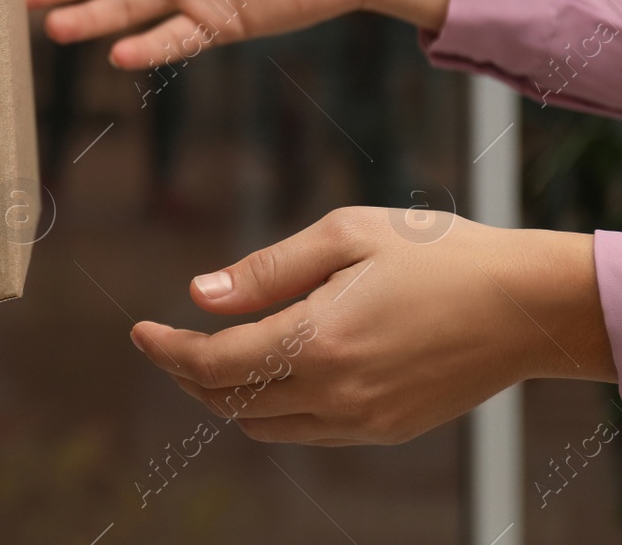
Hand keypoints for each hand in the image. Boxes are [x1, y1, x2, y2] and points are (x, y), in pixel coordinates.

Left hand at [128, 207, 614, 445]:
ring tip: (207, 355)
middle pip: (228, 400)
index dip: (167, 350)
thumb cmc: (438, 254)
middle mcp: (335, 393)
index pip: (213, 362)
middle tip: (164, 341)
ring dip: (224, 395)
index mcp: (317, 342)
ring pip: (263, 425)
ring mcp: (362, 420)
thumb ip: (266, 270)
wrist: (527, 305)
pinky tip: (267, 374)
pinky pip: (304, 432)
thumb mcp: (344, 236)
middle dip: (186, 373)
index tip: (140, 331)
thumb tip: (200, 294)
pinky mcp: (386, 429)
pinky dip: (270, 409)